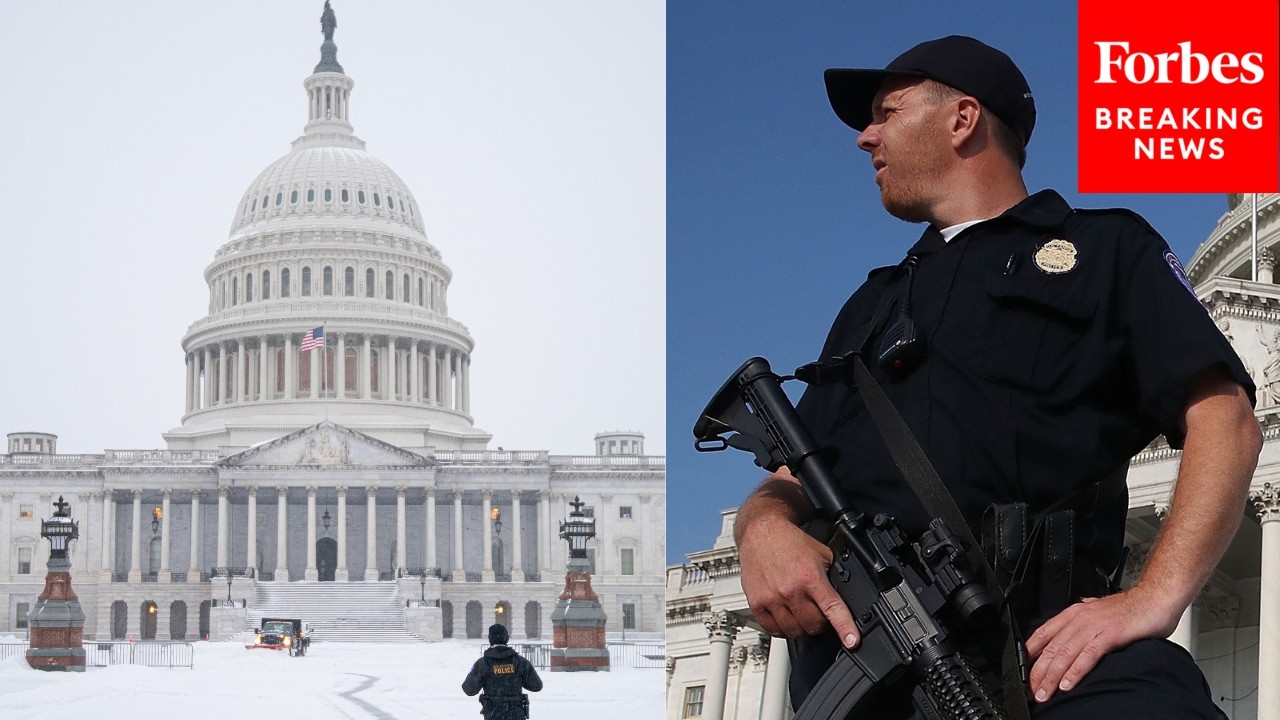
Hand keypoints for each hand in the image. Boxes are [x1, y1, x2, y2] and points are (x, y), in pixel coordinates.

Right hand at [736, 514, 860, 648]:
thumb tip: (847, 596)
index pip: (832, 608)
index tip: (852, 641)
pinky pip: (773, 630)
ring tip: (801, 612)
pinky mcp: (757, 603)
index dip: (844, 628)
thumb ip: (833, 575)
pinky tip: (786, 617)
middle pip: (813, 626)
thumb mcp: (821, 553)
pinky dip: (782, 628)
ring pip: (794, 631)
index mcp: (810, 576)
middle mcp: (790, 590)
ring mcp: (772, 599)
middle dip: (821, 622)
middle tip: (819, 612)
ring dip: (802, 627)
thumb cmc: (789, 542)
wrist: (761, 532)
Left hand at [1025, 587, 1180, 702]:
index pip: (1043, 635)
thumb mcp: (1097, 615)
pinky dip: (1076, 671)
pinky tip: (1067, 684)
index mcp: (1073, 614)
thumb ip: (1081, 623)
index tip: (1023, 673)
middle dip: (1038, 673)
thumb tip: (1069, 633)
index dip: (1030, 655)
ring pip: (1065, 654)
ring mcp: (1094, 626)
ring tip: (1044, 693)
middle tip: (1031, 691)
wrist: (1155, 599)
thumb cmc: (1130, 610)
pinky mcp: (1110, 634)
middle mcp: (1079, 619)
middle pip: (1051, 649)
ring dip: (1052, 677)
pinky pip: (1088, 655)